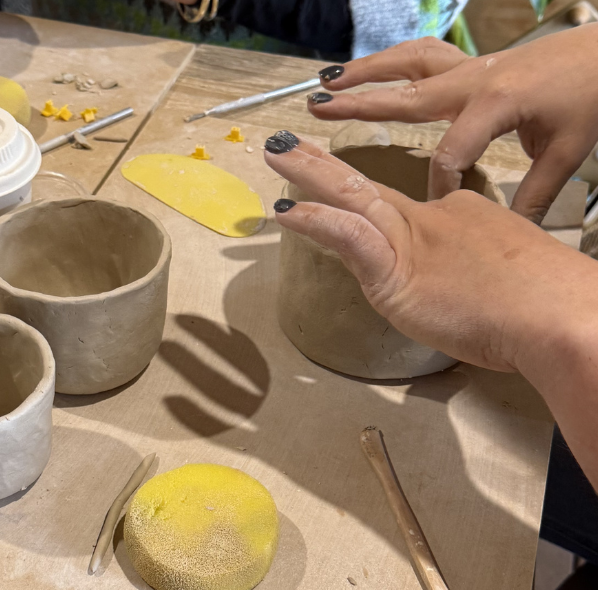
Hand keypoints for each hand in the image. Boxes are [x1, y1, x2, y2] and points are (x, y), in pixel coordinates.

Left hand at [263, 134, 595, 372]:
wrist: (553, 313)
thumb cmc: (538, 305)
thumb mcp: (502, 278)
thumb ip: (472, 277)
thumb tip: (465, 294)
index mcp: (458, 218)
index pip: (406, 214)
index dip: (374, 211)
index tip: (354, 201)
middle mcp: (431, 220)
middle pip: (368, 188)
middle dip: (326, 165)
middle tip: (294, 145)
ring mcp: (411, 241)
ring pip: (351, 199)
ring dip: (311, 175)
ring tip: (279, 154)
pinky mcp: (396, 270)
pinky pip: (348, 237)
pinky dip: (315, 221)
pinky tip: (286, 208)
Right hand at [310, 28, 597, 222]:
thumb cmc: (592, 96)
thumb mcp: (567, 151)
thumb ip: (534, 195)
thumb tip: (512, 234)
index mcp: (493, 104)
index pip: (448, 155)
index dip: (441, 187)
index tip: (441, 209)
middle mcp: (474, 80)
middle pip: (405, 94)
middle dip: (360, 105)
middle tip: (318, 110)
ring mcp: (472, 66)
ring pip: (410, 63)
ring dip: (367, 71)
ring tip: (330, 80)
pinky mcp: (475, 63)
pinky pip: (426, 57)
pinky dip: (394, 63)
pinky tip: (373, 73)